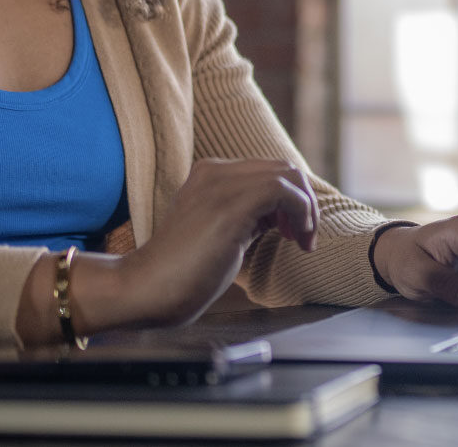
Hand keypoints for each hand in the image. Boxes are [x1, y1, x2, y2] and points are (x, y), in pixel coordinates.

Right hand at [104, 157, 319, 325]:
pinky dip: (301, 213)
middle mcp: (216, 170)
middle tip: (303, 237)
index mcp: (210, 174)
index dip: (291, 199)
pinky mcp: (231, 204)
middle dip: (304, 201)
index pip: (268, 170)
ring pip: (288, 174)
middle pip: (283, 167)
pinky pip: (284, 191)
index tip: (292, 232)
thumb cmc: (185, 273)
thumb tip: (281, 215)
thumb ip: (247, 216)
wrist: (150, 289)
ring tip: (303, 240)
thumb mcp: (223, 233)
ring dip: (307, 208)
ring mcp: (221, 183)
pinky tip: (297, 240)